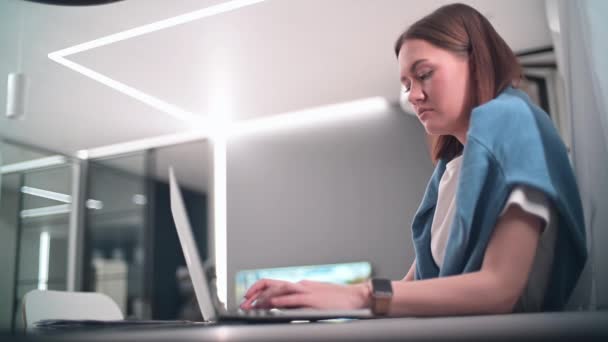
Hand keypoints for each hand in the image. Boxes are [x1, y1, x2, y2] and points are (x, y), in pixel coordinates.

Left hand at [239, 279, 370, 310]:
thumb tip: (283, 309)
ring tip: (252, 305)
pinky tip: (271, 306)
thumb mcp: (315, 299)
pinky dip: (281, 301)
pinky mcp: (313, 299)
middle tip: (244, 303)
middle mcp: (301, 285)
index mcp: (300, 285)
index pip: (274, 284)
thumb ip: (299, 303)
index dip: (258, 290)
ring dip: (263, 298)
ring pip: (279, 290)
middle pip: (272, 284)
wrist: (357, 297)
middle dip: (254, 293)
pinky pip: (294, 299)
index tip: (248, 298)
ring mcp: (306, 291)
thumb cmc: (338, 301)